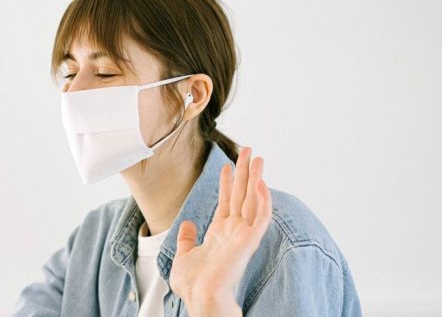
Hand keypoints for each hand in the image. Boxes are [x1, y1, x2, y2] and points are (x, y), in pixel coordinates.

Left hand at [169, 147, 272, 315]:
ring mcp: (243, 236)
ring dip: (256, 178)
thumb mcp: (184, 256)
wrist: (200, 297)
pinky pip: (260, 218)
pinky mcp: (249, 241)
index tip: (226, 166)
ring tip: (256, 158)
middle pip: (242, 195)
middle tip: (247, 150)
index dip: (227, 183)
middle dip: (244, 172)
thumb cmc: (194, 285)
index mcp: (220, 234)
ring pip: (253, 201)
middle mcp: (234, 232)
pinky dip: (262, 201)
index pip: (227, 202)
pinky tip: (261, 184)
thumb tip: (188, 224)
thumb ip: (188, 239)